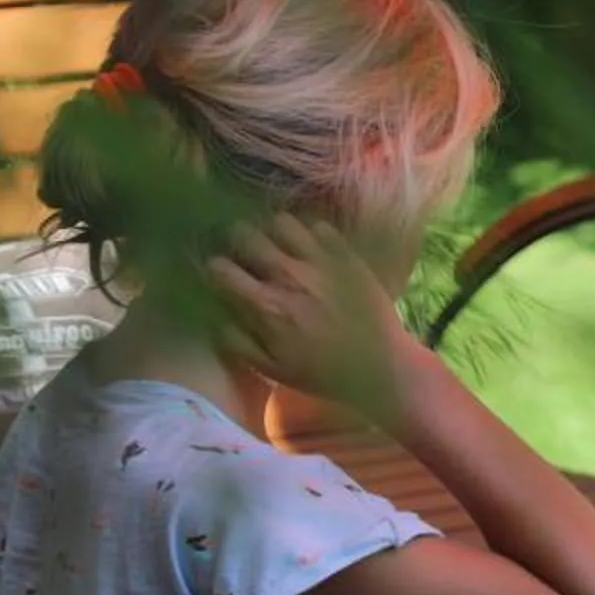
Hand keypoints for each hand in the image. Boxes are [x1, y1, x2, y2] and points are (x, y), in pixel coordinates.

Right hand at [204, 212, 417, 423]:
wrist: (380, 365)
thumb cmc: (323, 372)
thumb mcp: (272, 369)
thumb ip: (238, 342)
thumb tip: (215, 318)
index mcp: (266, 305)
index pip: (220, 268)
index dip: (213, 267)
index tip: (219, 272)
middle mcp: (288, 275)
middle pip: (245, 234)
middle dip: (236, 240)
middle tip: (243, 251)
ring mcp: (320, 261)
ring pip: (281, 222)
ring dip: (273, 231)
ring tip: (277, 244)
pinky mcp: (346, 256)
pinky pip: (319, 227)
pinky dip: (310, 234)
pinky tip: (310, 249)